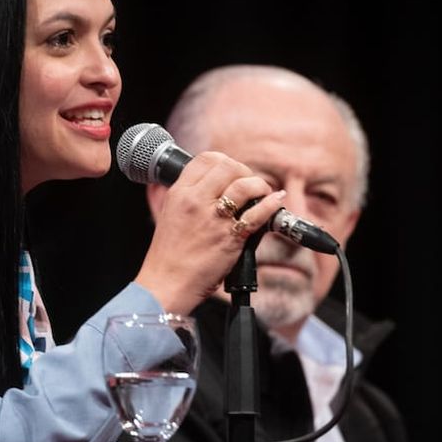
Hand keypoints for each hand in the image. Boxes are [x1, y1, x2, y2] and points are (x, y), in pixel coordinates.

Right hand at [135, 151, 285, 314]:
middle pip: (228, 167)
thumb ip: (189, 198)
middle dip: (244, 171)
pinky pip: (257, 213)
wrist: (166, 282)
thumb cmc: (168, 254)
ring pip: (244, 185)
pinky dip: (271, 205)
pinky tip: (275, 201)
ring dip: (259, 186)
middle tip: (249, 184)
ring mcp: (213, 219)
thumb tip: (213, 187)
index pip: (206, 159)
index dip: (225, 161)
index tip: (232, 172)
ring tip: (263, 193)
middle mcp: (195, 201)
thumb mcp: (170, 214)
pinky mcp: (229, 238)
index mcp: (179, 193)